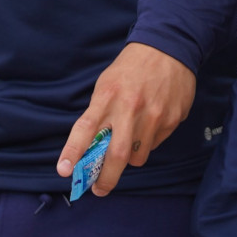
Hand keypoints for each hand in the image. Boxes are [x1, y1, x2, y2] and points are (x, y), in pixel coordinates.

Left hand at [56, 44, 196, 196]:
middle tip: (99, 189)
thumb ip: (99, 112)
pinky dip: (148, 143)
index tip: (64, 171)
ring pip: (138, 156)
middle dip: (105, 178)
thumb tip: (91, 147)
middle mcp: (130, 107)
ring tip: (130, 143)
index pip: (86, 128)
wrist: (169, 47)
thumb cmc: (131, 68)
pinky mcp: (172, 119)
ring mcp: (153, 115)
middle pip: (116, 155)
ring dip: (130, 159)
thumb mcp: (106, 83)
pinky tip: (150, 124)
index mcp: (107, 96)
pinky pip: (155, 144)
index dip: (73, 152)